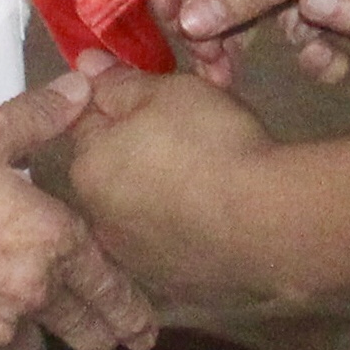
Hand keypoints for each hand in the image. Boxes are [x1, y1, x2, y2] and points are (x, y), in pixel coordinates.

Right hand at [0, 70, 157, 349]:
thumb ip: (39, 117)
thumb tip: (81, 90)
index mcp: (50, 241)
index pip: (111, 287)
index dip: (132, 310)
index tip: (144, 329)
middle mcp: (30, 298)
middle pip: (84, 335)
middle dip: (97, 334)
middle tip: (101, 336)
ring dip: (32, 340)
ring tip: (19, 318)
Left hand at [63, 66, 285, 308]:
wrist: (265, 220)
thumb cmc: (210, 142)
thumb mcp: (168, 92)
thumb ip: (121, 82)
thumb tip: (84, 65)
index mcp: (88, 166)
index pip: (86, 121)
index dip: (118, 103)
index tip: (153, 98)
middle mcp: (98, 218)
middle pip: (109, 170)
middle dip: (135, 151)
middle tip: (185, 134)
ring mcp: (134, 258)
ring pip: (137, 211)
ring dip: (155, 195)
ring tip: (204, 178)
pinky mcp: (170, 284)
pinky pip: (167, 244)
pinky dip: (181, 230)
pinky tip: (213, 218)